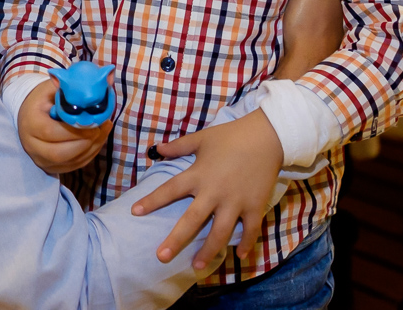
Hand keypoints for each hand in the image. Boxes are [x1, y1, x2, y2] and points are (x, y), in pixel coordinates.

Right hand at [17, 78, 111, 173]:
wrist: (29, 112)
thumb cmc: (44, 98)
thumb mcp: (54, 87)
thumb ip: (74, 86)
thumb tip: (104, 78)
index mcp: (30, 123)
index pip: (52, 133)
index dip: (76, 131)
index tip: (95, 123)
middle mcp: (31, 145)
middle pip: (59, 153)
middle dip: (85, 143)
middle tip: (101, 129)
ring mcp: (40, 159)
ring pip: (69, 162)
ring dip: (91, 149)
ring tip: (102, 132)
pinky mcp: (50, 167)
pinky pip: (74, 165)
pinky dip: (89, 154)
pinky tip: (96, 140)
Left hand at [132, 109, 282, 267]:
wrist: (267, 136)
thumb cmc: (231, 136)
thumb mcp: (201, 138)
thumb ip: (178, 146)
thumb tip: (157, 148)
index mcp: (198, 175)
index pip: (169, 190)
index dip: (151, 201)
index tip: (134, 212)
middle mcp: (214, 192)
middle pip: (192, 220)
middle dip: (175, 240)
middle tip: (161, 257)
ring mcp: (235, 202)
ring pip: (220, 233)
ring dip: (208, 251)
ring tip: (197, 266)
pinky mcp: (254, 206)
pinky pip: (250, 230)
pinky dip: (246, 244)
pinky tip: (239, 258)